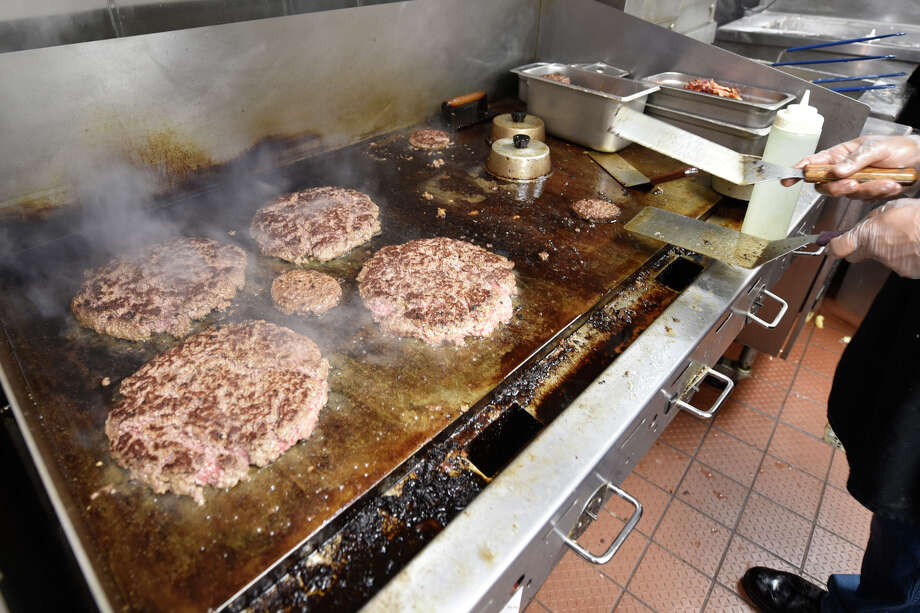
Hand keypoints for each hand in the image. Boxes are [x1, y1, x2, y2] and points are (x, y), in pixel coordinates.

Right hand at [781, 135, 919, 198]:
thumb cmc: (899, 148)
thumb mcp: (876, 147)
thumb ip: (855, 160)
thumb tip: (836, 170)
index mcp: (841, 154)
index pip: (814, 163)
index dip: (799, 170)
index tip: (787, 177)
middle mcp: (844, 170)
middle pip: (825, 185)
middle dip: (837, 187)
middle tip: (852, 183)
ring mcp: (855, 183)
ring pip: (846, 194)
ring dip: (867, 189)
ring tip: (886, 180)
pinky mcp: (867, 194)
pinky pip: (866, 199)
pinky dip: (880, 192)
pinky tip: (892, 184)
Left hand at [830, 198, 919, 277]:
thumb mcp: (893, 206)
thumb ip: (876, 216)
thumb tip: (870, 221)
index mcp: (868, 236)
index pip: (838, 248)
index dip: (832, 246)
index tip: (830, 244)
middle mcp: (876, 253)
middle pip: (856, 255)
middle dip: (858, 246)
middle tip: (871, 236)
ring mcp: (892, 264)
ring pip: (881, 257)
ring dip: (888, 248)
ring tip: (905, 234)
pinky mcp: (907, 271)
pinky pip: (901, 262)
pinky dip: (905, 254)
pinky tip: (915, 243)